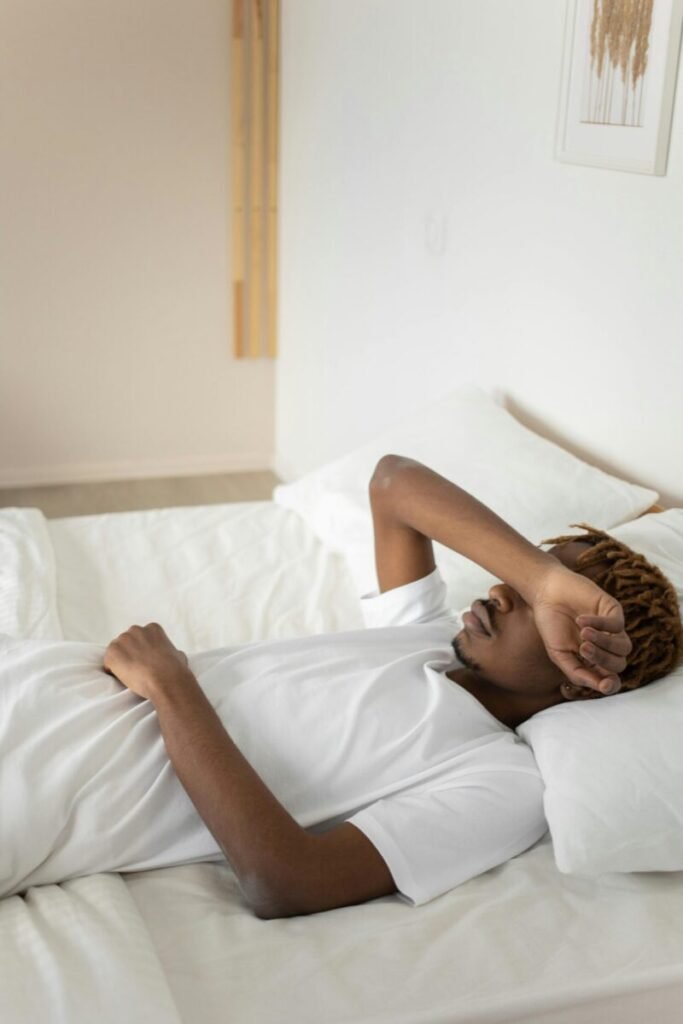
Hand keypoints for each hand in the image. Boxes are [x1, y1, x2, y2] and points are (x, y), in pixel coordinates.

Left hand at [103, 623, 189, 699]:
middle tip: (136, 667)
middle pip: (126, 641)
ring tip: (130, 674)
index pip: (140, 636)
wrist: (166, 680)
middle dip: (129, 652)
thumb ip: (170, 650)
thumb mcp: (179, 654)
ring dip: (120, 661)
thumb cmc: (175, 669)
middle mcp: (136, 630)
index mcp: (152, 628)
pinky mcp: (112, 653)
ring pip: (116, 651)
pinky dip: (112, 671)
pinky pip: (107, 663)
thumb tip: (172, 655)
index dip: (141, 649)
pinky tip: (122, 678)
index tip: (145, 660)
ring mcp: (122, 640)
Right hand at [531, 566, 631, 694]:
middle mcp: (606, 647)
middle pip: (618, 664)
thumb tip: (602, 688)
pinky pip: (617, 625)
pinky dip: (600, 624)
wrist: (546, 594)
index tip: (605, 685)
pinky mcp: (613, 611)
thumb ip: (578, 673)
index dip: (611, 685)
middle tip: (582, 648)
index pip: (610, 679)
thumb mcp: (559, 655)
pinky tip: (582, 619)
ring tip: (583, 634)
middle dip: (602, 659)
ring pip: (624, 647)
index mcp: (593, 660)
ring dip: (604, 643)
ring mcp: (612, 629)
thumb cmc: (551, 625)